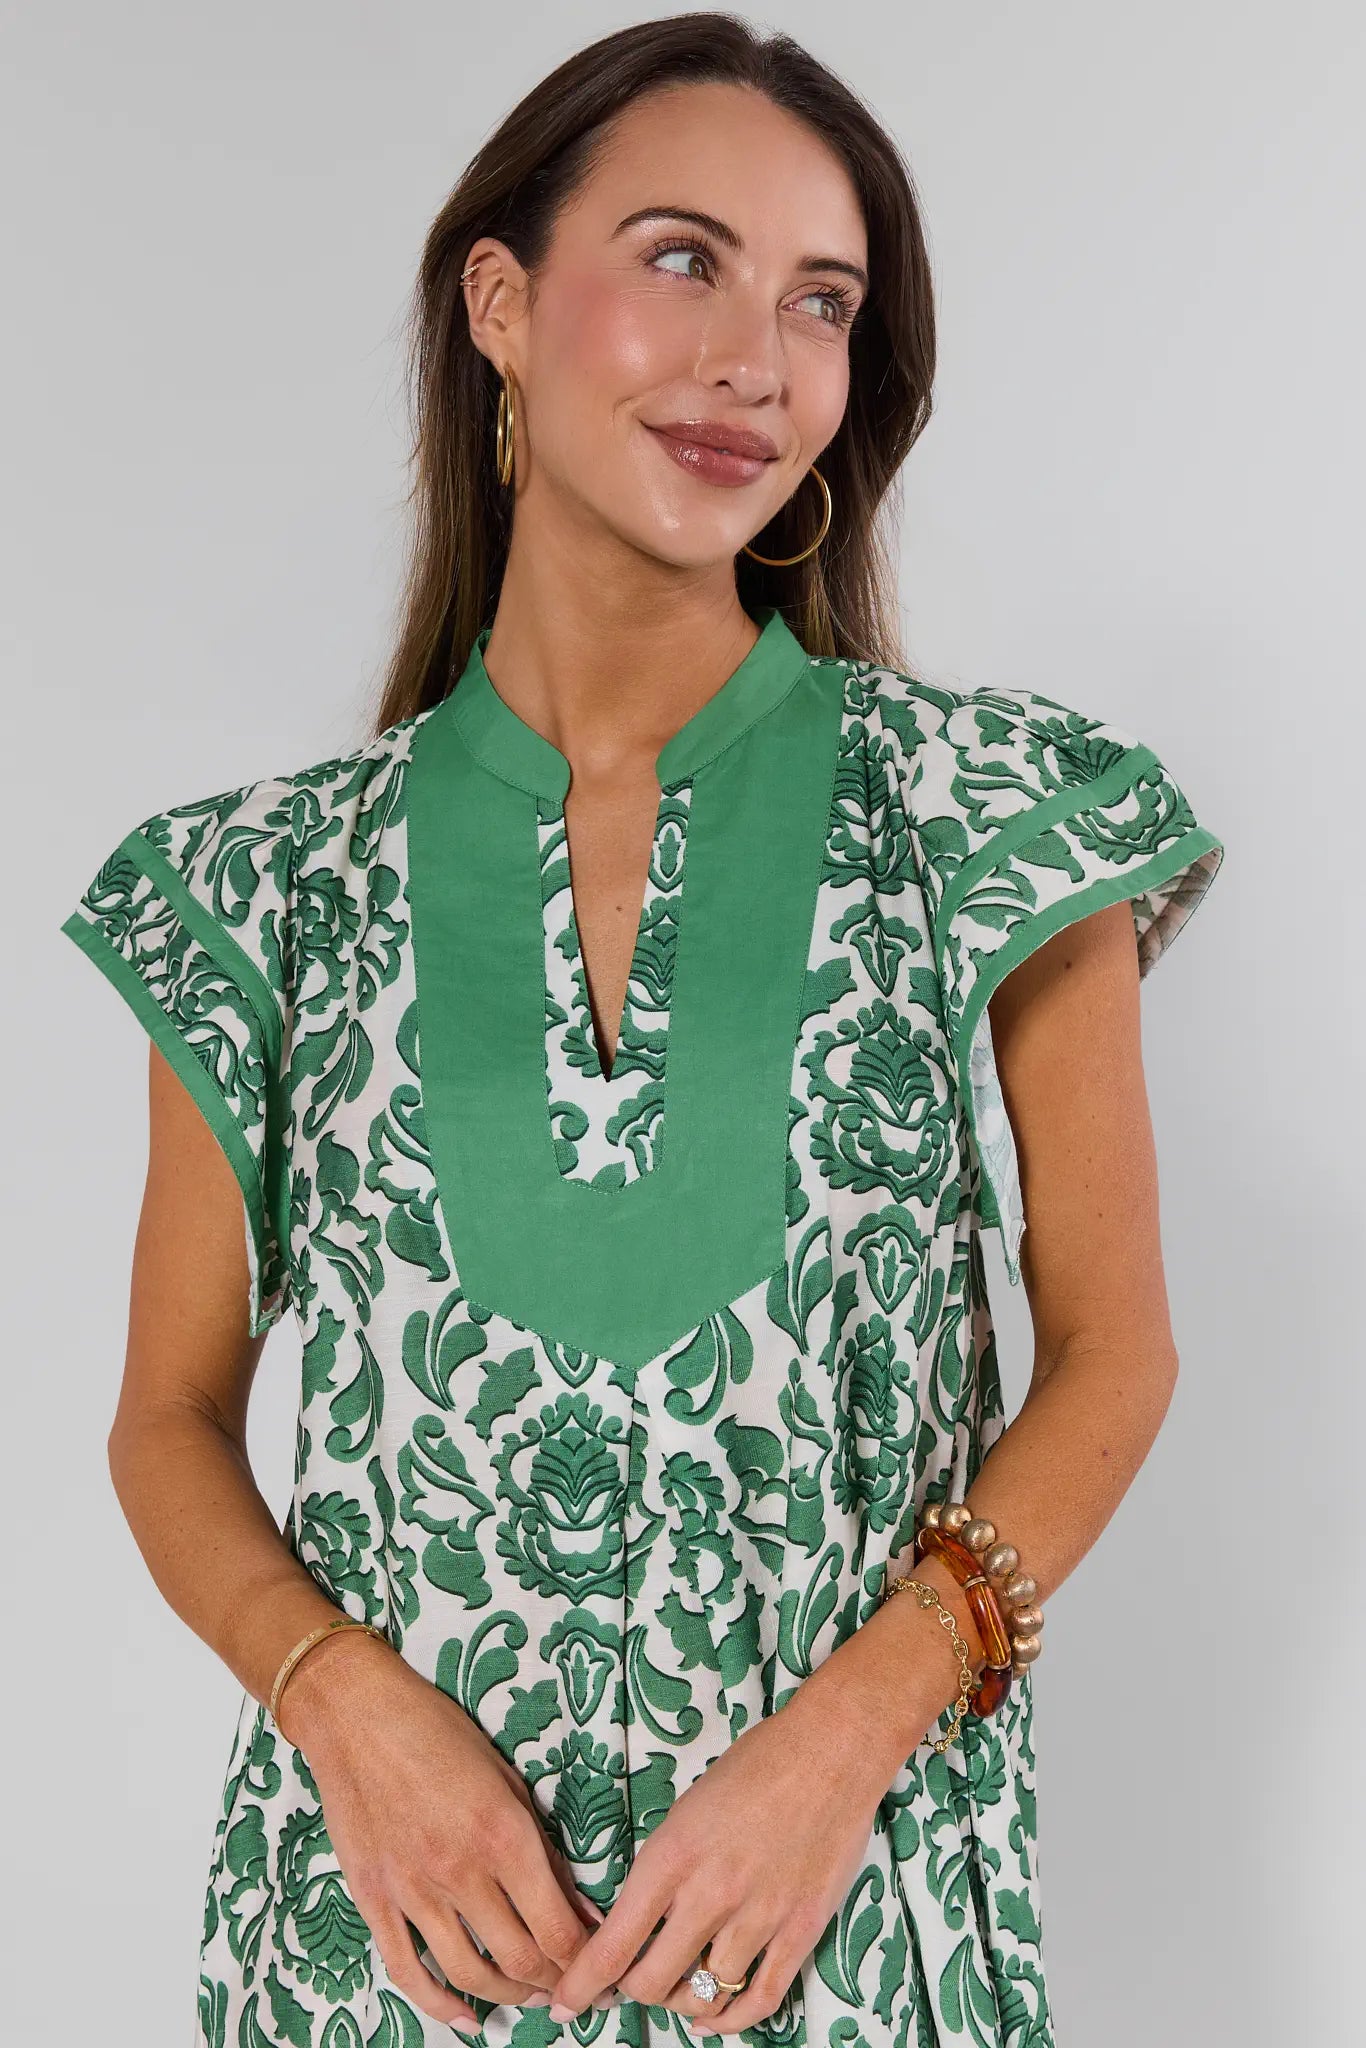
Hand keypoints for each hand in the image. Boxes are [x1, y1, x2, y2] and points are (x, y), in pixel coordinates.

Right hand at [281, 1633, 605, 2033]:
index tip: (600, 1970)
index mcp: (504, 1835)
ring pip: (469, 1974)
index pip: (557, 1928)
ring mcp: (413, 1891)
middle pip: (519, 1959)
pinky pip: (407, 1970)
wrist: (357, 1715)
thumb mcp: (508, 1778)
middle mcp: (461, 1871)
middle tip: (572, 1990)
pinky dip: (439, 2004)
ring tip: (529, 1998)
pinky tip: (464, 2016)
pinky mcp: (374, 1899)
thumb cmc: (438, 1732)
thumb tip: (582, 1908)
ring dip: (507, 1997)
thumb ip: (544, 1847)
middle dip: (555, 1985)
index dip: (586, 1962)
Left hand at [545, 1656, 934, 2034]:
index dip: (583, 1983)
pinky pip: (761, 1999)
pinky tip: (717, 2015)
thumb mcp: (686, 1807)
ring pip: (704, 1997)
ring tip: (678, 1990)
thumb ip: (664, 1866)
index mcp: (671, 1856)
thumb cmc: (756, 1765)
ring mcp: (759, 1917)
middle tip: (631, 1984)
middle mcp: (710, 1894)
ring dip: (683, 2003)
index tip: (565, 2002)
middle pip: (653, 1982)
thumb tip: (640, 1916)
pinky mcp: (801, 1930)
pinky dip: (732, 2020)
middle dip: (633, 1992)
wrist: (830, 1750)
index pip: (614, 1942)